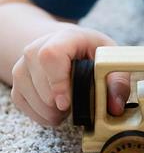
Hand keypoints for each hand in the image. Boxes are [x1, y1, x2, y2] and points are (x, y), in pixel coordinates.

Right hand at [11, 26, 129, 126]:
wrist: (65, 44)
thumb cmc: (91, 51)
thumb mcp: (110, 58)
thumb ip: (118, 80)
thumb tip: (115, 107)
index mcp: (65, 37)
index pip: (51, 56)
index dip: (58, 82)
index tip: (67, 103)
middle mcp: (37, 48)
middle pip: (41, 85)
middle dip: (61, 104)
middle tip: (79, 101)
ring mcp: (22, 65)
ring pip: (31, 98)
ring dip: (53, 111)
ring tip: (70, 102)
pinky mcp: (16, 81)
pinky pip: (24, 106)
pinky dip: (42, 115)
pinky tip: (57, 107)